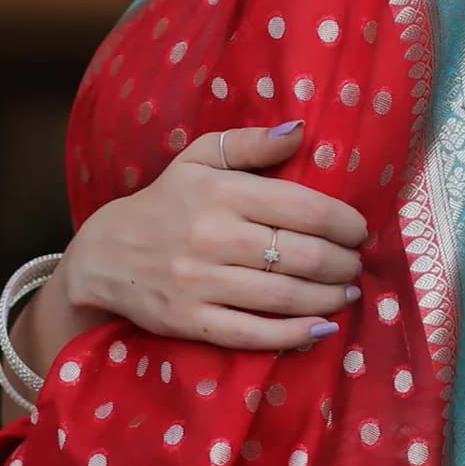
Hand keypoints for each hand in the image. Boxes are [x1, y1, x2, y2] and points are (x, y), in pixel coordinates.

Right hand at [61, 122, 367, 349]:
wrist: (105, 256)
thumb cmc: (164, 203)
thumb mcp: (198, 159)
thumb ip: (250, 143)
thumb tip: (300, 130)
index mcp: (221, 193)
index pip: (305, 208)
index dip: (345, 223)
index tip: (359, 230)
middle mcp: (213, 237)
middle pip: (303, 256)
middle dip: (343, 263)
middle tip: (354, 263)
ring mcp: (200, 284)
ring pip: (285, 296)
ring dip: (329, 297)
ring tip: (346, 291)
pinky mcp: (191, 322)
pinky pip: (255, 334)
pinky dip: (295, 335)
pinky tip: (321, 328)